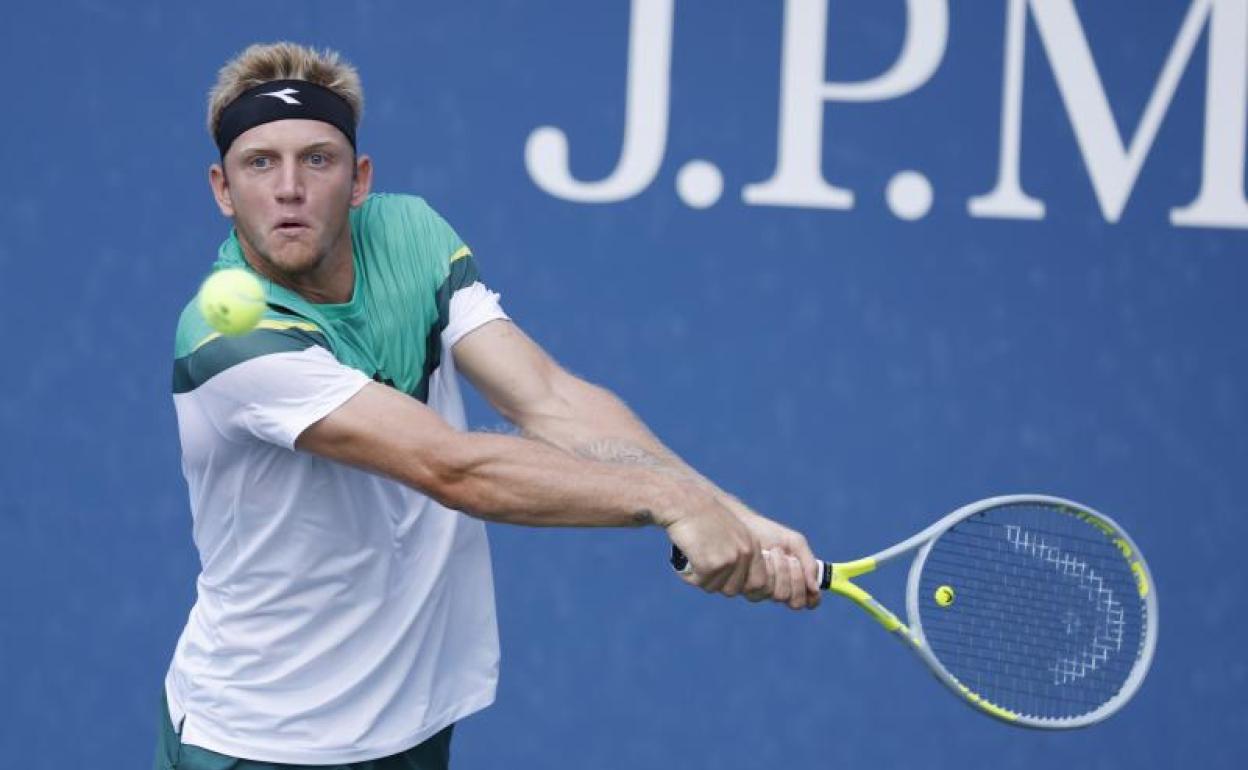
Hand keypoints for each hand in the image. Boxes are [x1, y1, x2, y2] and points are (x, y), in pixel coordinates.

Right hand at [660, 482, 768, 599]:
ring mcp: (729, 560)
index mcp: (752, 545)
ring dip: (700, 578)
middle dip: (716, 583)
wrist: (685, 502)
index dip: (740, 585)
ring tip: (692, 556)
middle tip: (701, 566)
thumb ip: (738, 553)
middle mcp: (745, 553)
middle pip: (734, 590)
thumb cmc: (701, 515)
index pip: (759, 583)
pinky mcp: (711, 564)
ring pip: (714, 587)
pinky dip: (688, 574)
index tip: (721, 575)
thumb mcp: (730, 532)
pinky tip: (684, 555)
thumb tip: (739, 582)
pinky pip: (698, 582)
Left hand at [723, 497, 820, 609]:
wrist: (740, 523)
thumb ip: (809, 563)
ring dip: (779, 571)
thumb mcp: (794, 543)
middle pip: (793, 600)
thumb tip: (816, 587)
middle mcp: (776, 589)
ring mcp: (759, 590)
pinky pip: (759, 589)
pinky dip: (765, 571)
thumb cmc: (768, 532)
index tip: (812, 585)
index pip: (807, 601)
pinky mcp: (742, 587)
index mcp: (792, 581)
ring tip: (772, 552)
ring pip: (777, 595)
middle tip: (788, 557)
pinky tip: (761, 556)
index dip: (811, 597)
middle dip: (794, 577)